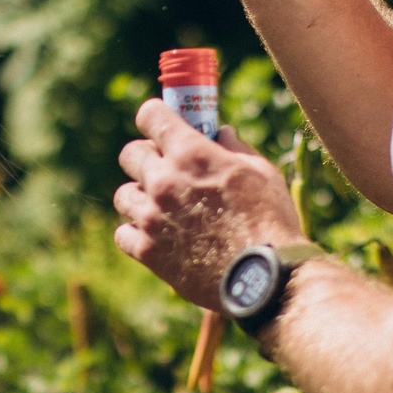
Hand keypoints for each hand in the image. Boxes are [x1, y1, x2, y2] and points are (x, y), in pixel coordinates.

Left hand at [114, 96, 305, 307]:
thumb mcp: (261, 172)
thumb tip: (221, 133)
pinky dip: (135, 233)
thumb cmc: (269, 220)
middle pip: (130, 154)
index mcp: (191, 154)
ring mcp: (151, 217)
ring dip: (139, 197)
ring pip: (123, 195)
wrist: (263, 277)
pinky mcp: (148, 251)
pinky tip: (156, 235)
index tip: (162, 126)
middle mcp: (163, 181)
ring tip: (162, 208)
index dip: (155, 117)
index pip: (150, 115)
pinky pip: (122, 233)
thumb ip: (234, 148)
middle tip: (165, 170)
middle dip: (146, 157)